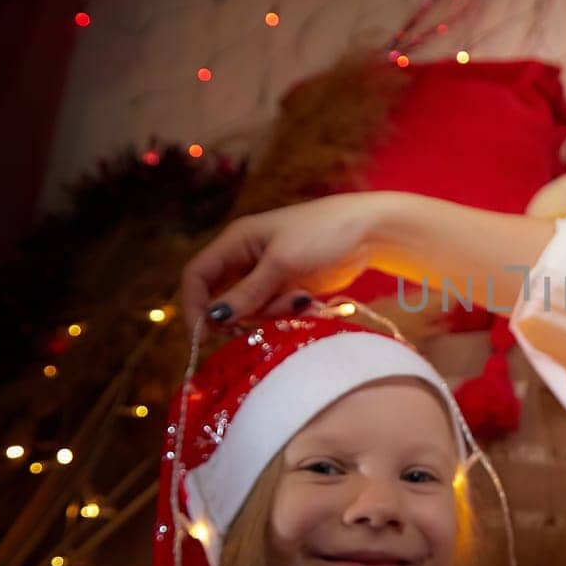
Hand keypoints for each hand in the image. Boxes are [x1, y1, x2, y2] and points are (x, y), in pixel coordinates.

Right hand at [180, 193, 391, 326]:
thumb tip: (213, 318)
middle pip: (223, 298)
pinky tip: (308, 301)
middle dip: (244, 312)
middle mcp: (246, 258)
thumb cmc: (323, 234)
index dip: (196, 304)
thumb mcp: (282, 263)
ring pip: (251, 309)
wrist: (370, 232)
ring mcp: (268, 275)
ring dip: (273, 312)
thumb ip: (247, 292)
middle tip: (269, 314)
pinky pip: (275, 311)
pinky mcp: (288, 289)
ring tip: (301, 298)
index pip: (197, 275)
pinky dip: (288, 312)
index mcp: (236, 242)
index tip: (206, 333)